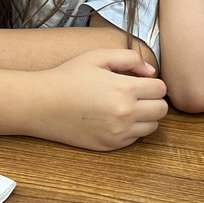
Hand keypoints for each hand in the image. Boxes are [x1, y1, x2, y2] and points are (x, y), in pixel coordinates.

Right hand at [29, 48, 167, 150]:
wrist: (42, 104)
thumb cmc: (68, 77)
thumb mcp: (98, 56)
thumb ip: (129, 59)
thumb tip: (151, 72)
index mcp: (124, 89)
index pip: (161, 89)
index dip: (153, 83)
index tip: (141, 81)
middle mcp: (125, 113)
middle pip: (161, 110)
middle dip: (154, 100)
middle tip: (138, 94)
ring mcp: (118, 133)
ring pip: (152, 127)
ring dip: (146, 116)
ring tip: (128, 107)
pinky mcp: (109, 146)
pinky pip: (135, 139)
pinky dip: (132, 129)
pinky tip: (116, 119)